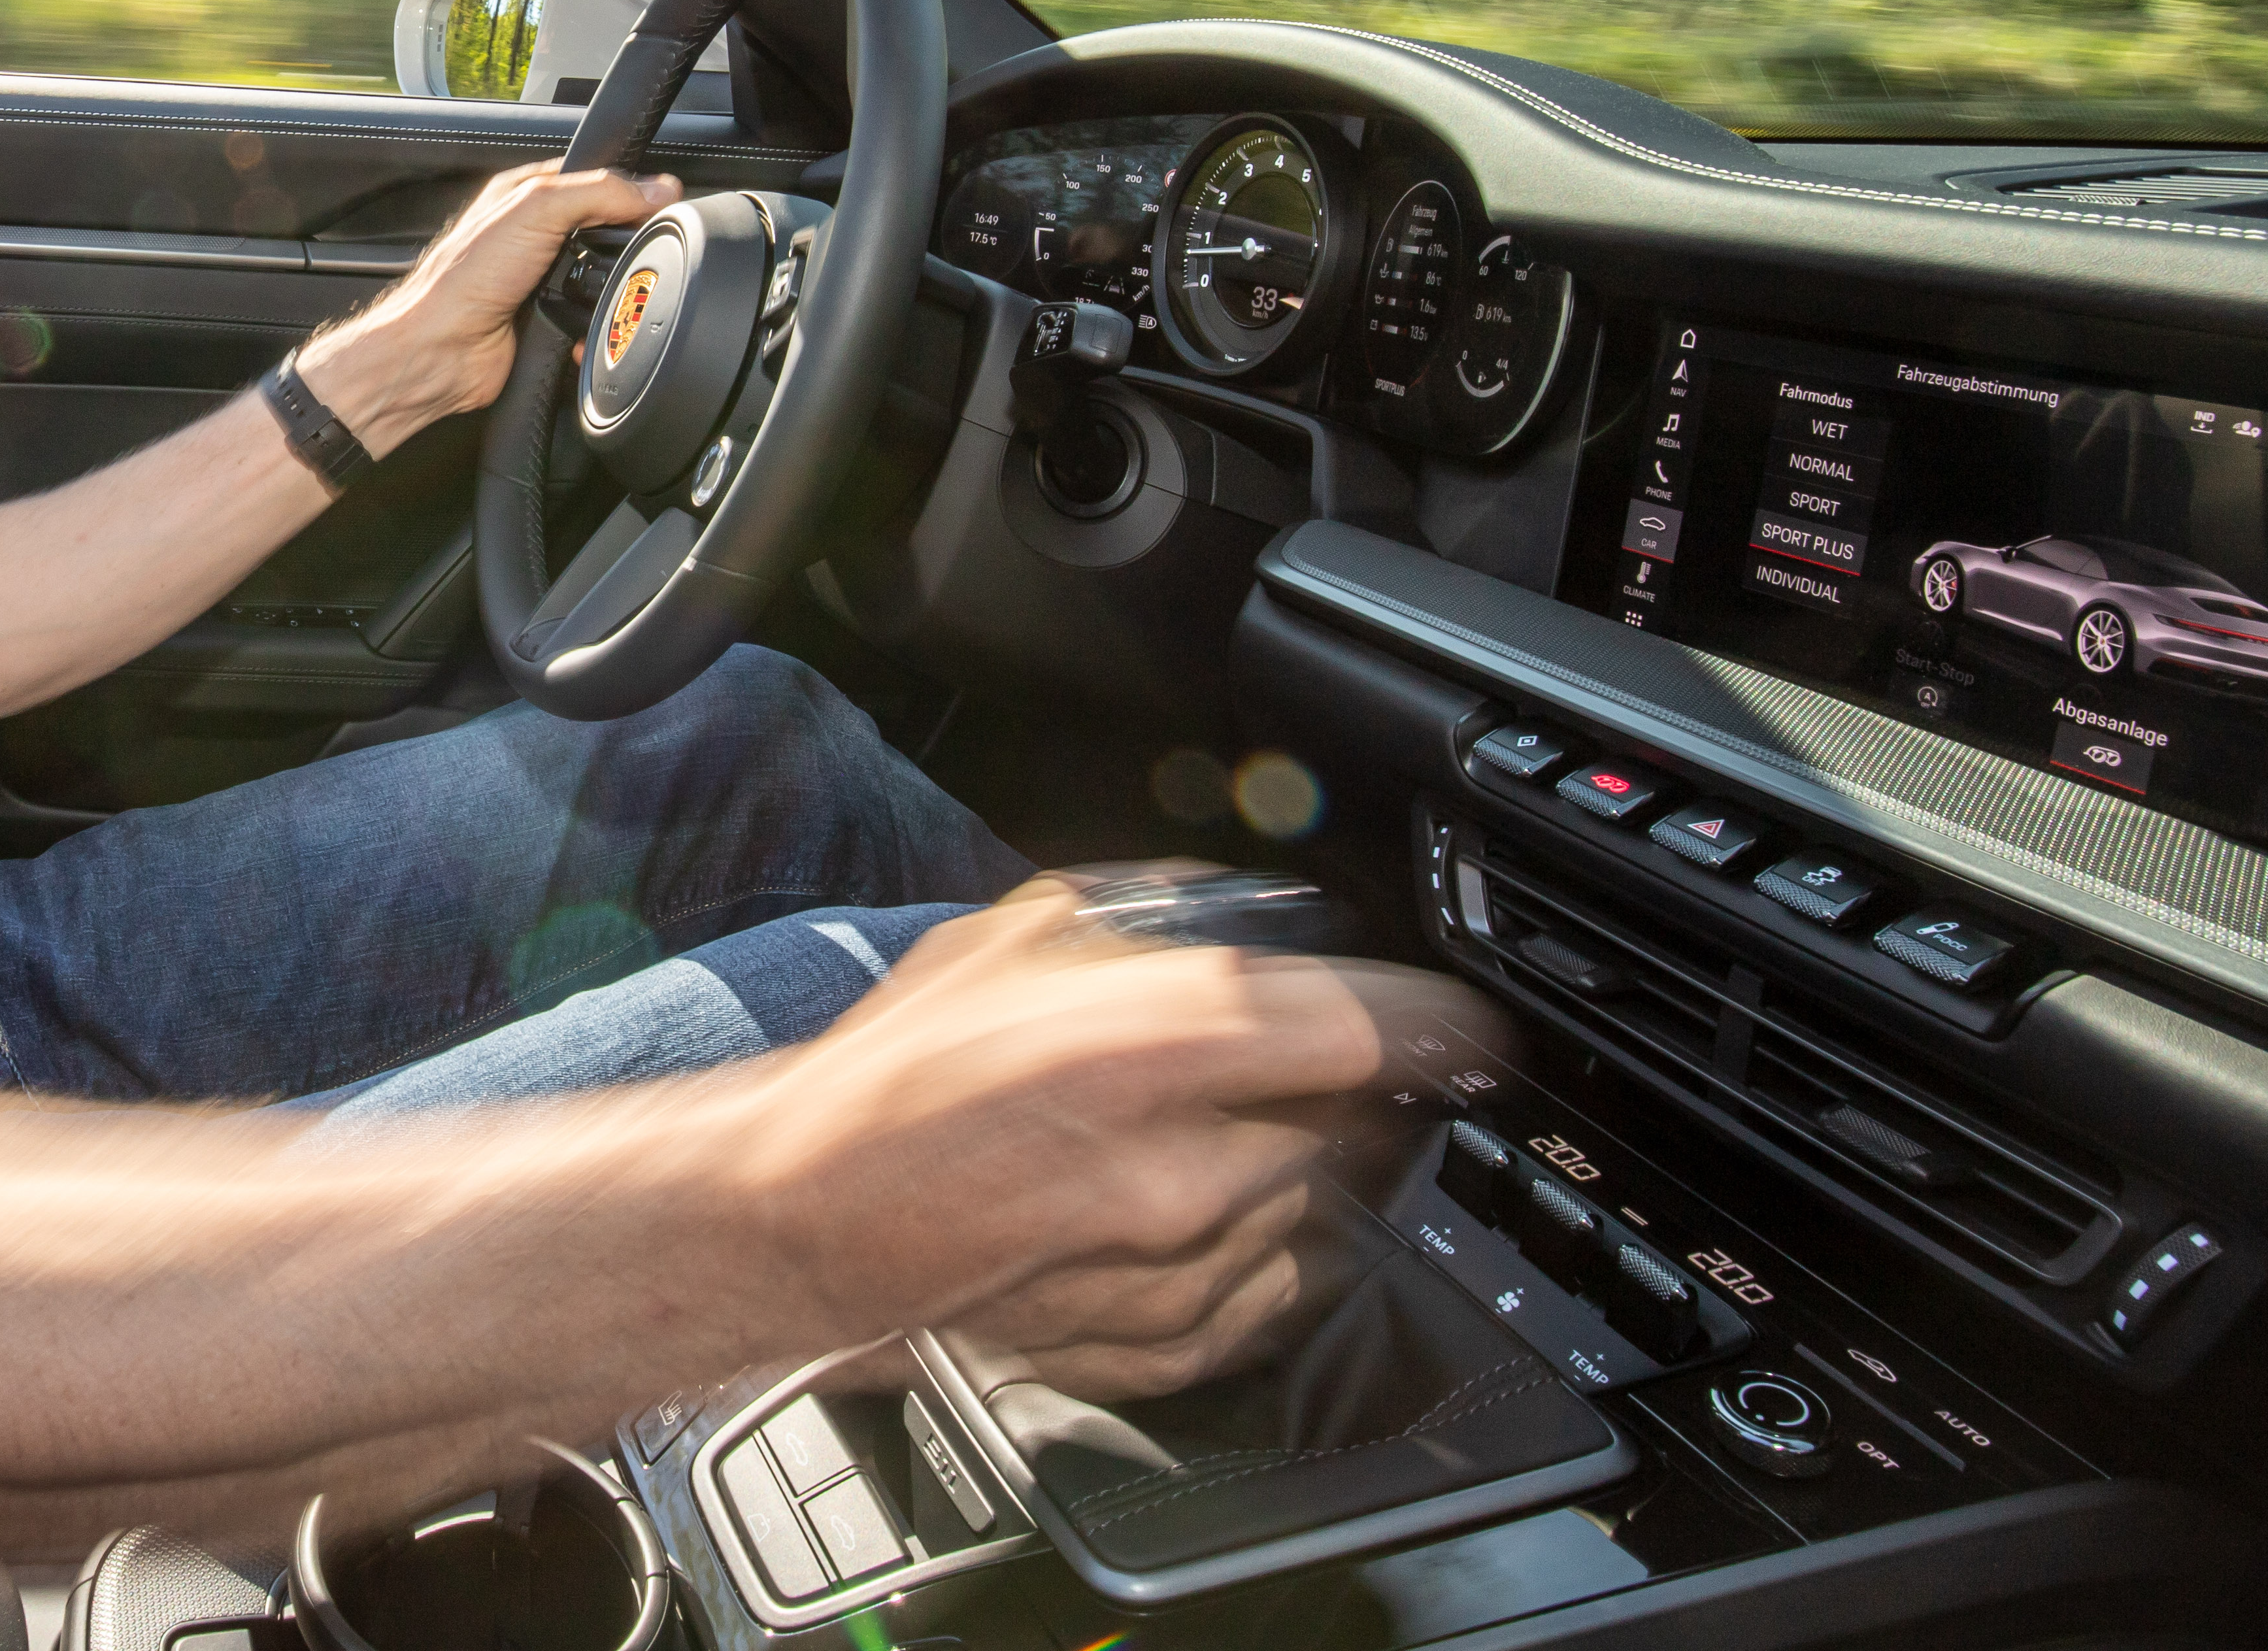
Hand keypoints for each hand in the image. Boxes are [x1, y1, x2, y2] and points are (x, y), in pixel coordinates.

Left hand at [294, 159, 684, 456]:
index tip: (658, 202)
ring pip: (604, 276)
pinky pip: (593, 318)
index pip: (594, 177)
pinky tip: (590, 324)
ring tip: (608, 289)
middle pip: (604, 228)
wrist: (440, 352)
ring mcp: (543, 279)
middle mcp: (534, 234)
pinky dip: (599, 325)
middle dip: (622, 242)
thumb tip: (655, 188)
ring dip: (610, 288)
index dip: (628, 187)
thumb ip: (598, 191)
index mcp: (526, 194)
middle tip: (636, 248)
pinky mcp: (551, 320)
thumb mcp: (535, 210)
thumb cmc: (463, 278)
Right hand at [732, 882, 1476, 1398]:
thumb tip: (1243, 925)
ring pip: (1317, 1212)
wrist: (803, 1223)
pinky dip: (1253, 1254)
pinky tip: (1181, 1216)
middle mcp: (1192, 1167)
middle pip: (1356, 1125)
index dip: (1443, 1022)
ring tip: (1184, 1144)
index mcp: (1159, 1045)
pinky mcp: (1167, 1346)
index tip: (1464, 1024)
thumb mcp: (1010, 940)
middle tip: (1266, 1074)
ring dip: (1285, 1173)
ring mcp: (1185, 1271)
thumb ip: (1147, 922)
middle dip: (1334, 1095)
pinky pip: (1274, 1296)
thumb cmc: (888, 1083)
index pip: (1379, 1029)